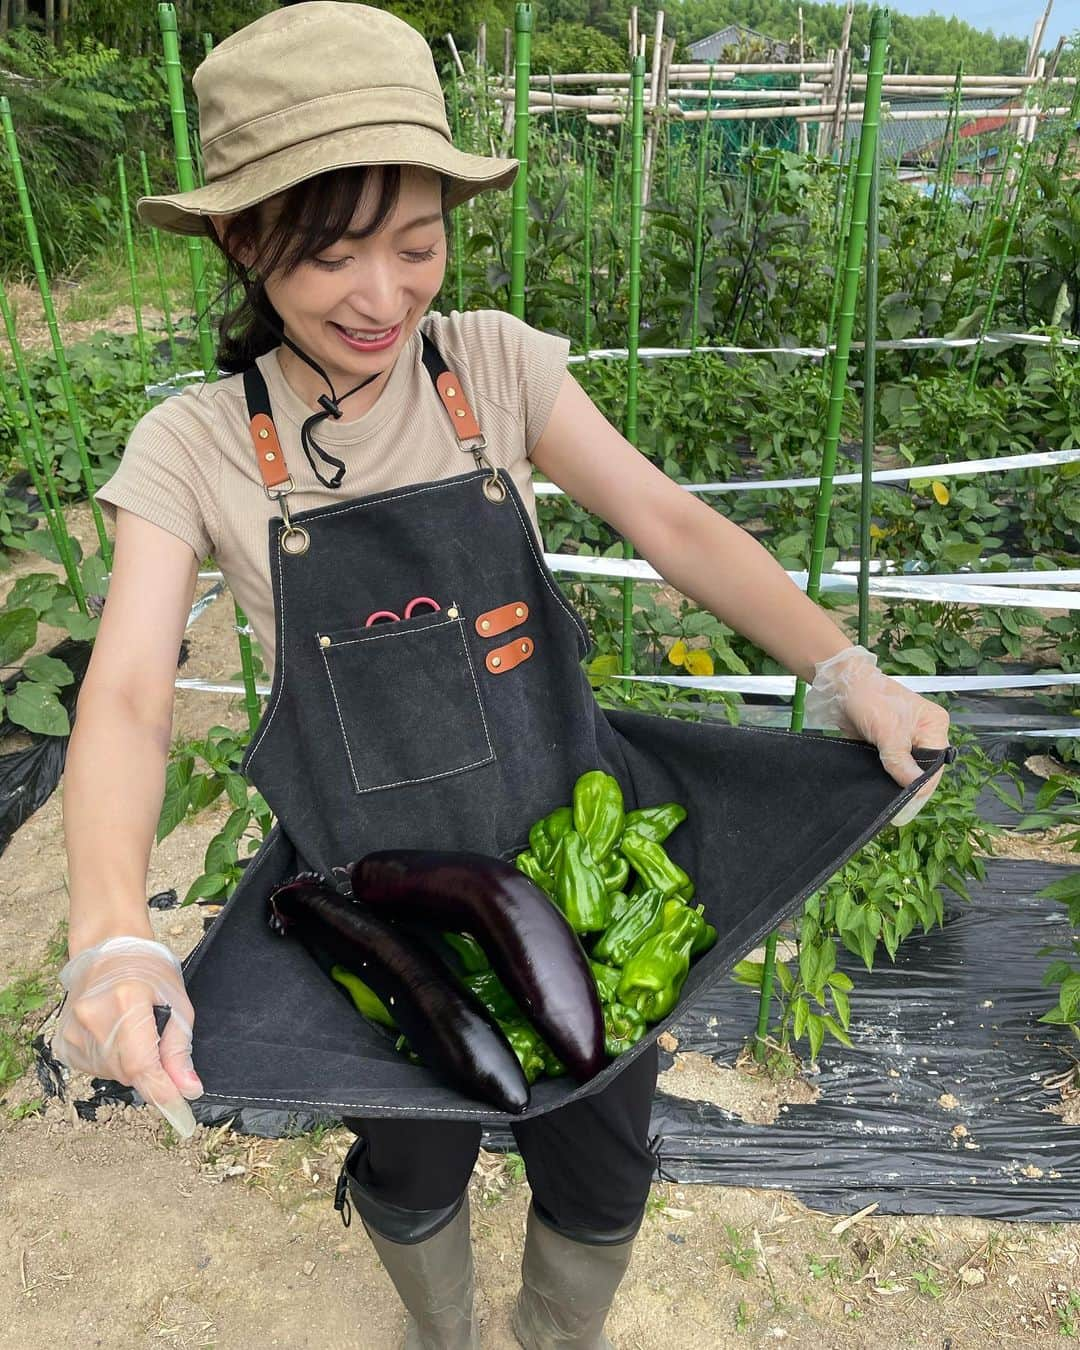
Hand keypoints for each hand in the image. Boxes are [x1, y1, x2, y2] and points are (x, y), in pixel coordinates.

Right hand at [51, 936, 202, 1137]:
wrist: (109, 951)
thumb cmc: (150, 972)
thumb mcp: (178, 1004)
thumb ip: (180, 1051)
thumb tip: (188, 1090)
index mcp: (126, 1003)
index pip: (142, 1064)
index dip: (162, 1091)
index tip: (180, 1110)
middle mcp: (93, 1019)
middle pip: (128, 1073)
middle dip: (150, 1070)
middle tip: (157, 1043)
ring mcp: (73, 1032)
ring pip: (111, 1074)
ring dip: (130, 1065)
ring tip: (133, 1031)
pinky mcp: (63, 1043)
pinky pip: (94, 1069)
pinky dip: (111, 1062)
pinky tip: (115, 1037)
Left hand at [804, 645, 950, 825]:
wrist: (841, 686)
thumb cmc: (869, 698)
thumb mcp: (888, 731)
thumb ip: (901, 761)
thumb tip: (916, 789)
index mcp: (934, 726)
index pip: (935, 766)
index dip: (921, 787)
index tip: (907, 807)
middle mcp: (924, 735)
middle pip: (922, 770)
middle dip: (909, 787)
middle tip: (895, 810)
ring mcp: (905, 741)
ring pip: (906, 771)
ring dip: (895, 784)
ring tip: (885, 802)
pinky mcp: (888, 746)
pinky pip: (890, 768)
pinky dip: (884, 778)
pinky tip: (877, 790)